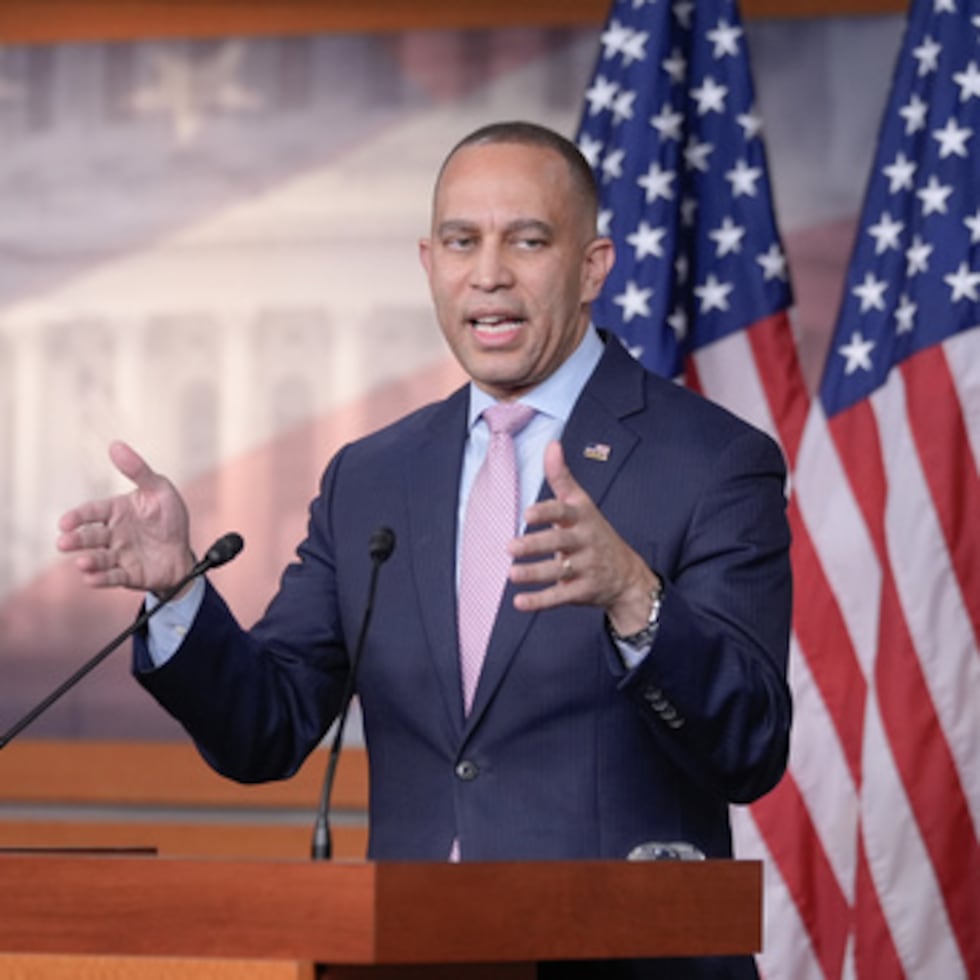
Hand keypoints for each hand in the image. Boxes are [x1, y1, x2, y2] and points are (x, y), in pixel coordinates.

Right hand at [56, 440, 195, 592]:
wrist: (184, 550)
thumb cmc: (169, 518)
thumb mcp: (159, 490)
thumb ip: (138, 470)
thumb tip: (115, 445)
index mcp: (116, 512)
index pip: (92, 512)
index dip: (77, 516)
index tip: (65, 522)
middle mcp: (113, 534)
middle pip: (90, 537)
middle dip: (76, 540)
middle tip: (64, 542)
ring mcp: (120, 555)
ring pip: (99, 559)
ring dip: (88, 561)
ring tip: (82, 563)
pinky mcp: (129, 575)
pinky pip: (113, 577)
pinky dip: (101, 579)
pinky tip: (91, 578)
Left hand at [508, 440, 658, 632]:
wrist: (627, 575)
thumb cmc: (594, 532)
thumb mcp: (582, 504)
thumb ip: (563, 478)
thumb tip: (552, 444)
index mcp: (583, 518)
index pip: (565, 512)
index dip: (547, 513)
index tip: (527, 514)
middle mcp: (586, 542)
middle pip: (560, 543)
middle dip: (535, 546)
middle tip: (510, 547)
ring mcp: (587, 568)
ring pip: (559, 572)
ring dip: (534, 574)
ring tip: (511, 574)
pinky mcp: (583, 591)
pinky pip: (561, 596)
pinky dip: (540, 601)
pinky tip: (520, 602)